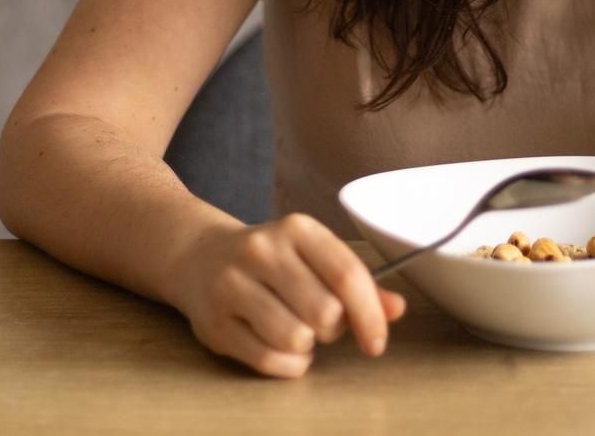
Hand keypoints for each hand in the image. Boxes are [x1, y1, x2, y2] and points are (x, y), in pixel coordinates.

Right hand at [169, 213, 407, 377]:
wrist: (198, 256)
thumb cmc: (270, 260)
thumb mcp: (313, 256)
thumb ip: (357, 283)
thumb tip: (396, 310)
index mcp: (296, 229)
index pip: (348, 275)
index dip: (370, 315)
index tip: (377, 341)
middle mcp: (261, 251)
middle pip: (325, 312)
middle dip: (333, 328)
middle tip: (321, 321)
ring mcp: (232, 286)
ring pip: (296, 338)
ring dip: (307, 346)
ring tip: (297, 329)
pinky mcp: (214, 323)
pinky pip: (269, 360)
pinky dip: (287, 365)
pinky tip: (282, 349)